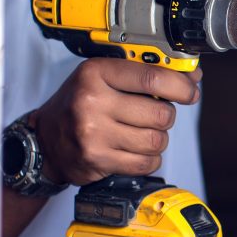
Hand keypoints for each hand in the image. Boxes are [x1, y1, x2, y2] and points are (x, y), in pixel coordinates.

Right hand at [30, 59, 201, 186]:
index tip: (191, 91)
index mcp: (95, 73)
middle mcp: (91, 101)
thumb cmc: (79, 104)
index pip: (153, 77)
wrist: (44, 141)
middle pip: (160, 113)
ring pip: (156, 140)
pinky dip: (149, 158)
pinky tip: (135, 149)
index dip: (181, 86)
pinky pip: (146, 162)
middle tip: (154, 115)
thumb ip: (145, 73)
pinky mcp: (97, 160)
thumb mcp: (104, 77)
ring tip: (141, 132)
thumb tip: (192, 76)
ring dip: (157, 139)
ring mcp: (92, 133)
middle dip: (166, 116)